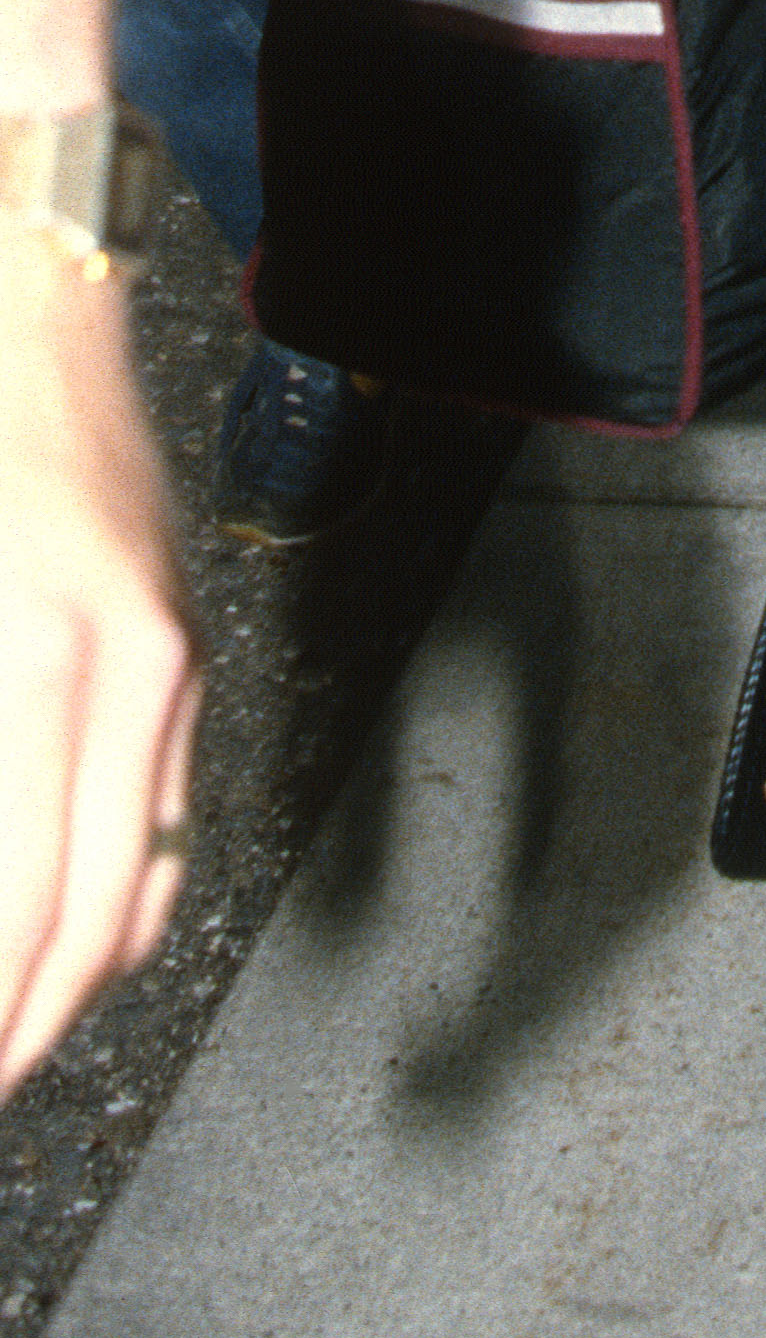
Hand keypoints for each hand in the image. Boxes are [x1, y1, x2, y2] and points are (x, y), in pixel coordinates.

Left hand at [0, 266, 201, 1095]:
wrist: (34, 293)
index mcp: (47, 659)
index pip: (26, 900)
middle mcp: (131, 670)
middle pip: (102, 918)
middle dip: (26, 1031)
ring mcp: (168, 658)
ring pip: (146, 879)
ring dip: (72, 984)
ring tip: (7, 1044)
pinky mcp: (177, 646)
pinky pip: (160, 818)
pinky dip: (113, 904)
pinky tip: (52, 935)